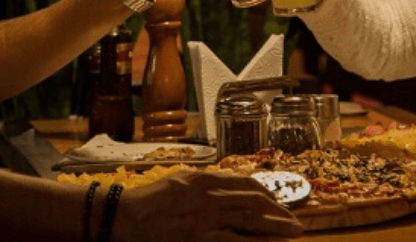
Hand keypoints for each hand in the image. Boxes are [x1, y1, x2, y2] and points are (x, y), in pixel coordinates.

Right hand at [112, 170, 302, 240]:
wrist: (121, 217)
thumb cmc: (146, 202)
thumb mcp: (179, 182)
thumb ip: (204, 183)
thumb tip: (228, 185)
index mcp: (204, 179)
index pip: (245, 184)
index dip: (267, 194)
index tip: (279, 202)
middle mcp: (208, 195)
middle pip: (253, 201)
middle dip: (278, 211)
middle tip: (294, 222)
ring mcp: (204, 217)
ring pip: (249, 219)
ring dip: (275, 226)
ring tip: (292, 231)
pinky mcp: (197, 238)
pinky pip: (233, 241)